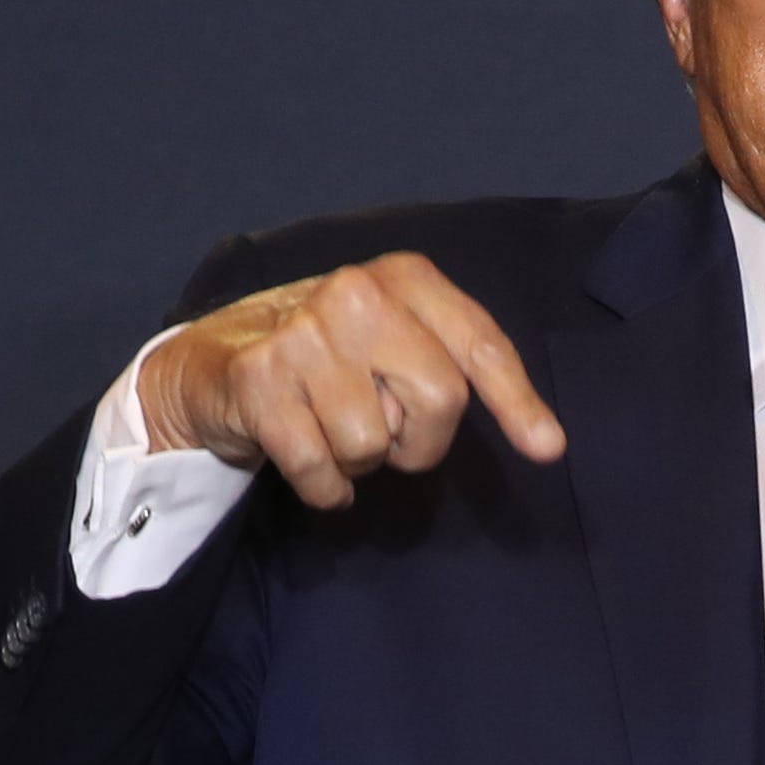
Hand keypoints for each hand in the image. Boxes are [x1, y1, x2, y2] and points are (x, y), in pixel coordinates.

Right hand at [139, 254, 565, 508]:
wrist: (216, 359)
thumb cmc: (328, 359)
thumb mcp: (395, 339)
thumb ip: (456, 368)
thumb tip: (549, 442)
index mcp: (403, 277)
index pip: (480, 343)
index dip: (518, 402)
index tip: (547, 449)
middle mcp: (356, 291)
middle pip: (439, 402)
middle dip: (418, 441)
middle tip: (384, 433)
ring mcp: (303, 332)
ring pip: (374, 443)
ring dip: (359, 462)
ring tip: (329, 429)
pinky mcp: (259, 379)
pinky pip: (322, 469)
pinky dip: (322, 488)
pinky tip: (307, 460)